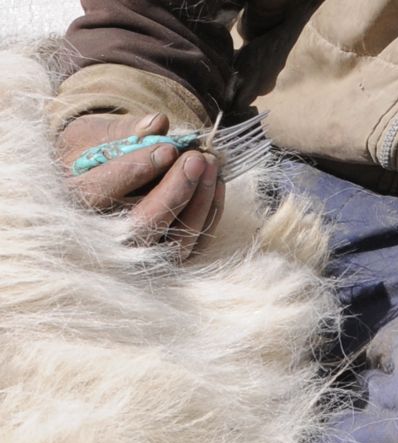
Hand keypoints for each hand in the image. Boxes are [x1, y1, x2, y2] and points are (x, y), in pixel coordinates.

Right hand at [58, 112, 224, 258]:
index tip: (167, 148)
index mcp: (74, 200)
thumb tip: (158, 123)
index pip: (100, 192)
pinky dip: (210, 214)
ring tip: (211, 163)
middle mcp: (104, 237)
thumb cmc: (94, 153)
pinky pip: (196, 244)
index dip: (136, 171)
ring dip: (200, 202)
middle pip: (143, 224)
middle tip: (197, 158)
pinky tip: (217, 182)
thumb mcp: (95, 133)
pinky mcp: (169, 258)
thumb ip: (124, 131)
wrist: (99, 180)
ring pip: (176, 241)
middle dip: (176, 191)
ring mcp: (140, 253)